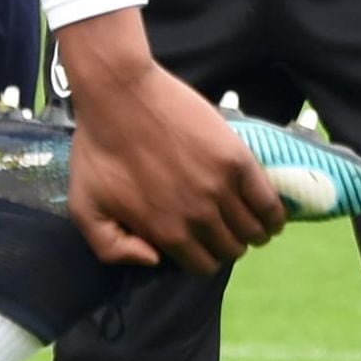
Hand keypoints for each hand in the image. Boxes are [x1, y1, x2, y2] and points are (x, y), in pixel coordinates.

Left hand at [55, 9, 286, 272]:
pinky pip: (269, 201)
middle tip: (227, 230)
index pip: (202, 265)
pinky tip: (272, 214)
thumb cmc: (98, 149)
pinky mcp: (237, 161)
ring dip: (255, 232)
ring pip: (253, 229)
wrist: (119, 95)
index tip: (205, 244)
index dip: (205, 257)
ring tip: (253, 224)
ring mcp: (220, 188)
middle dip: (230, 245)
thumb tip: (154, 260)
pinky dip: (275, 214)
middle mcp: (197, 217)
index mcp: (165, 232)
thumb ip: (112, 247)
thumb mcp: (85, 207)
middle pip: (231, 249)